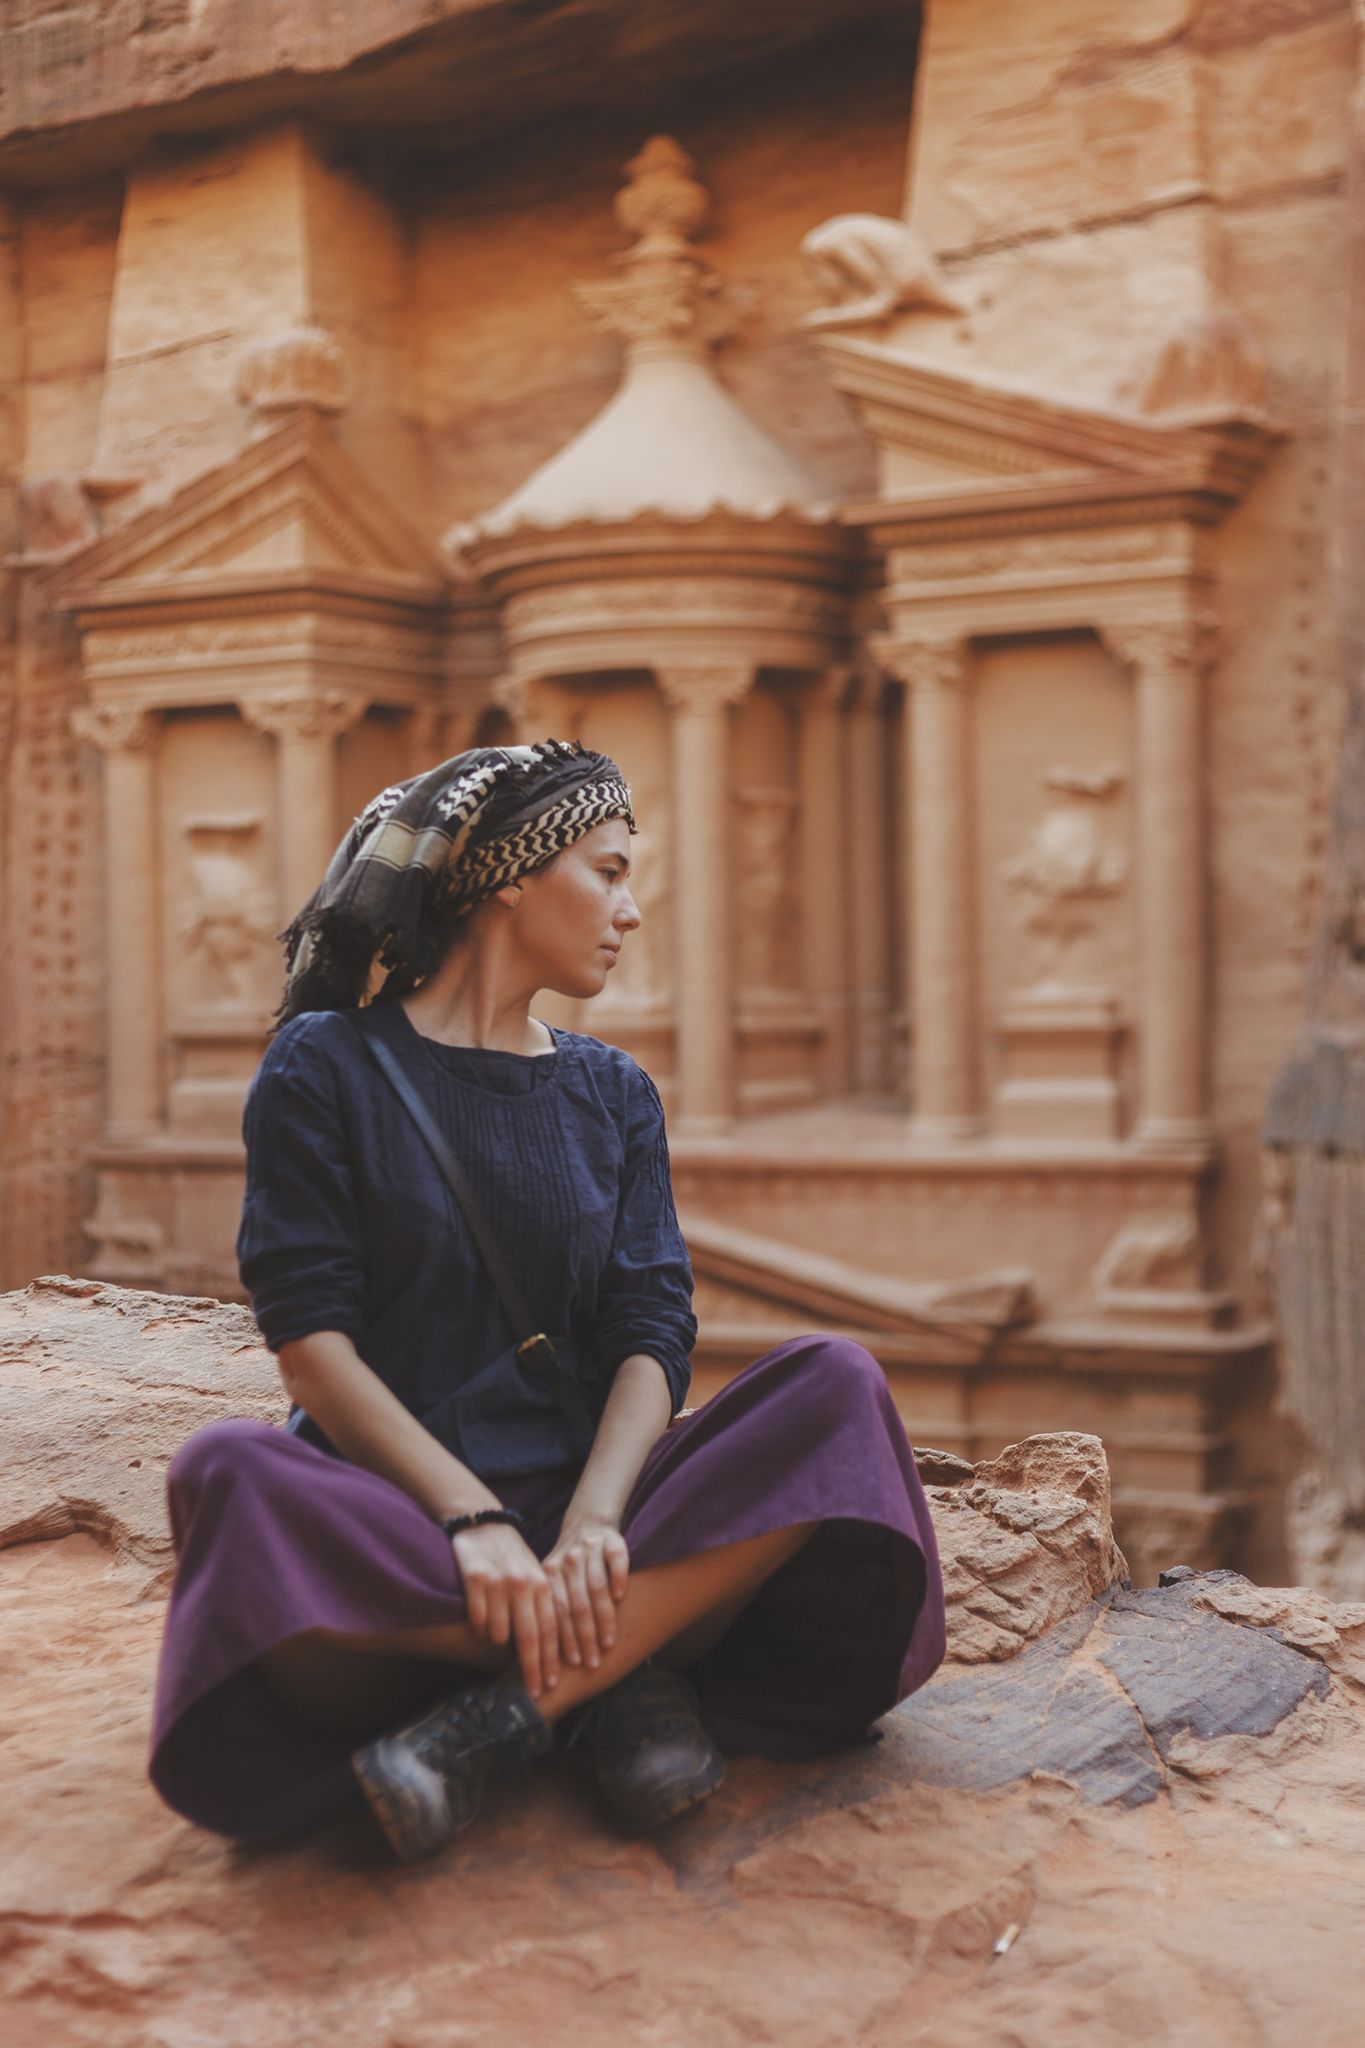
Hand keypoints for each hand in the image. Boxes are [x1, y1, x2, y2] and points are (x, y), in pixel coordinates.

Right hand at [452, 1522, 558, 1699]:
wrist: (485, 1524)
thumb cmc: (512, 1557)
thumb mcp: (534, 1576)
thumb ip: (541, 1606)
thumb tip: (547, 1650)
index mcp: (541, 1583)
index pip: (550, 1629)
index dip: (551, 1659)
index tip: (551, 1684)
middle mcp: (523, 1584)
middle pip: (529, 1637)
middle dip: (532, 1669)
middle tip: (535, 1692)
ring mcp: (498, 1582)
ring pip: (498, 1633)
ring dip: (498, 1643)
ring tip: (497, 1637)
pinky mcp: (474, 1579)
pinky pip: (477, 1620)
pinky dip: (479, 1628)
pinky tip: (481, 1622)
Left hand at [544, 1515, 629, 1669]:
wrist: (588, 1522)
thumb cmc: (570, 1566)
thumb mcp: (552, 1580)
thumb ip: (549, 1608)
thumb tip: (538, 1656)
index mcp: (549, 1573)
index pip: (555, 1613)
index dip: (563, 1641)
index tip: (570, 1665)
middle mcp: (568, 1561)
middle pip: (576, 1605)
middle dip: (584, 1638)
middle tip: (592, 1663)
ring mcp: (590, 1549)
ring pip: (596, 1587)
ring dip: (603, 1618)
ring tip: (608, 1643)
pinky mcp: (612, 1540)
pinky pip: (616, 1559)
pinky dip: (618, 1577)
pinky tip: (621, 1597)